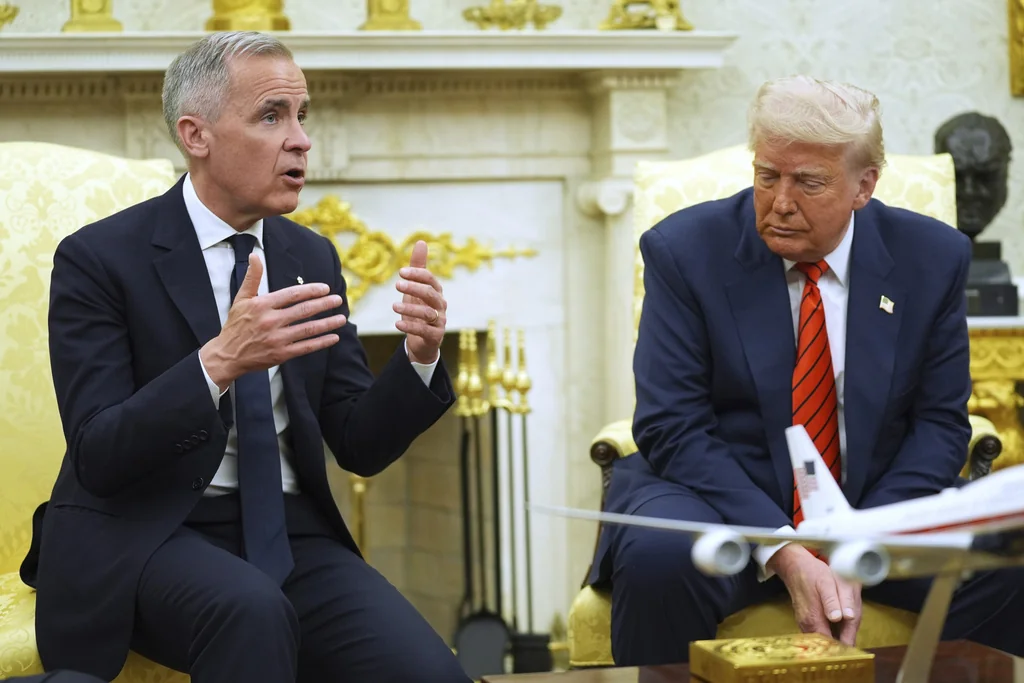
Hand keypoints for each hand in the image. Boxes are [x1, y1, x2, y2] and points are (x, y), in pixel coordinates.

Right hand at [200, 253, 346, 390]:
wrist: (227, 355)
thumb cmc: (235, 325)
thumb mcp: (241, 299)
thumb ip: (252, 277)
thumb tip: (254, 255)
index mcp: (263, 305)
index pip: (292, 294)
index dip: (311, 290)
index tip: (325, 288)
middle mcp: (271, 321)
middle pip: (303, 310)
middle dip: (324, 304)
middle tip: (338, 299)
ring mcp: (277, 339)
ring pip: (308, 329)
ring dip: (327, 323)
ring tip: (341, 318)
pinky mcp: (281, 354)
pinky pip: (305, 347)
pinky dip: (321, 342)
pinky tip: (334, 337)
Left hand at [393, 240, 445, 364]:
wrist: (422, 341)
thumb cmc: (419, 310)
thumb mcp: (415, 289)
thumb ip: (418, 267)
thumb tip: (421, 242)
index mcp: (436, 292)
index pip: (430, 279)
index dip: (417, 274)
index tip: (401, 272)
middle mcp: (440, 306)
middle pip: (431, 294)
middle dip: (414, 288)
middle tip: (397, 284)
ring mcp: (440, 321)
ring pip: (427, 313)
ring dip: (409, 309)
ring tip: (394, 306)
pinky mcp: (435, 336)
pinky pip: (424, 331)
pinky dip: (410, 327)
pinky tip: (397, 324)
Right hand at [767, 544, 861, 644]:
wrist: (794, 567)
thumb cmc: (811, 573)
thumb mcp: (826, 582)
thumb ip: (833, 601)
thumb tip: (839, 618)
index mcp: (814, 620)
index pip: (833, 645)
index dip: (846, 646)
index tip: (854, 643)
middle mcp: (808, 627)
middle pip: (831, 644)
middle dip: (845, 638)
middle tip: (853, 623)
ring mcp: (806, 625)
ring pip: (827, 638)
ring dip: (839, 633)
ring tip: (846, 619)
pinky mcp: (806, 621)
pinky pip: (822, 631)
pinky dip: (832, 628)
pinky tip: (837, 616)